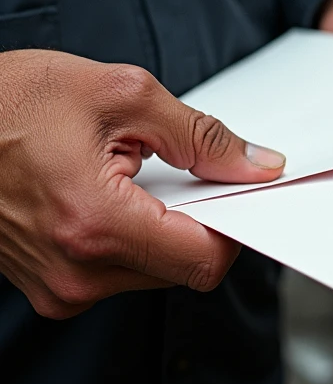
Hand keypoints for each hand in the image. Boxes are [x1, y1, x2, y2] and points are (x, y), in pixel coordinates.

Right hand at [0, 51, 284, 318]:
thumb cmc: (10, 100)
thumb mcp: (119, 93)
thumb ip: (200, 135)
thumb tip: (257, 165)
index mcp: (96, 226)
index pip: (204, 260)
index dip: (234, 224)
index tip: (236, 191)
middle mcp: (76, 275)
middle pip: (181, 268)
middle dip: (193, 219)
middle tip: (169, 167)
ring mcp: (58, 289)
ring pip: (151, 273)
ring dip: (157, 227)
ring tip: (121, 175)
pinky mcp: (47, 288)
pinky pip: (115, 273)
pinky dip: (127, 237)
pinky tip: (102, 194)